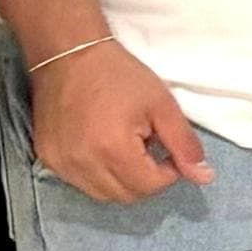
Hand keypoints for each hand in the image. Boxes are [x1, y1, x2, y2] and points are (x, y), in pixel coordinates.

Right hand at [25, 40, 210, 199]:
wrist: (67, 54)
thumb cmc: (119, 76)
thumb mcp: (162, 105)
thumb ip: (184, 145)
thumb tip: (204, 178)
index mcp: (112, 149)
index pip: (150, 186)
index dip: (167, 172)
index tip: (166, 149)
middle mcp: (82, 164)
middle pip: (127, 196)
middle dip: (146, 179)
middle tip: (146, 146)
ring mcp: (60, 164)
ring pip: (103, 194)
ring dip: (122, 180)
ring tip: (124, 147)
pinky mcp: (47, 158)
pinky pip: (80, 183)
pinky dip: (98, 175)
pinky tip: (101, 148)